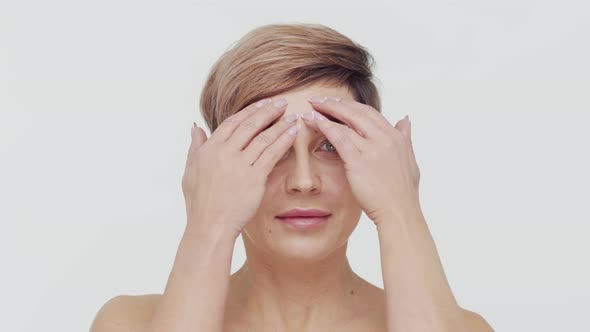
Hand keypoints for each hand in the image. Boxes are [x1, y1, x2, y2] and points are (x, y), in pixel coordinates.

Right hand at [181, 98, 298, 237]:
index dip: (249, 110)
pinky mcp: (254, 177)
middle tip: (281, 103)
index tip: (262, 103)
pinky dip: (283, 141)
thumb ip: (195, 146)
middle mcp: (224, 153)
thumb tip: (195, 127)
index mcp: (209, 149)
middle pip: (250, 125)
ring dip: (280, 124)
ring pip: (263, 137)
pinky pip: (272, 153)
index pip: (232, 122)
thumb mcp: (190, 171)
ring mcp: (240, 164)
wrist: (210, 225)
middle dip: (268, 111)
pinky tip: (293, 133)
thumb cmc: (200, 203)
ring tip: (291, 116)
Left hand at [301, 96, 420, 224]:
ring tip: (312, 106)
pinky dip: (323, 125)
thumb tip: (404, 119)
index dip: (352, 106)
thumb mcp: (409, 160)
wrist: (399, 212)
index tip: (337, 103)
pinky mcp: (358, 159)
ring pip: (346, 120)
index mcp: (396, 137)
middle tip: (319, 99)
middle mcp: (385, 138)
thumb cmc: (402, 193)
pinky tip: (312, 120)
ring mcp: (372, 147)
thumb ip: (405, 137)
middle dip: (336, 103)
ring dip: (326, 110)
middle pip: (357, 112)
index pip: (370, 113)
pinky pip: (338, 136)